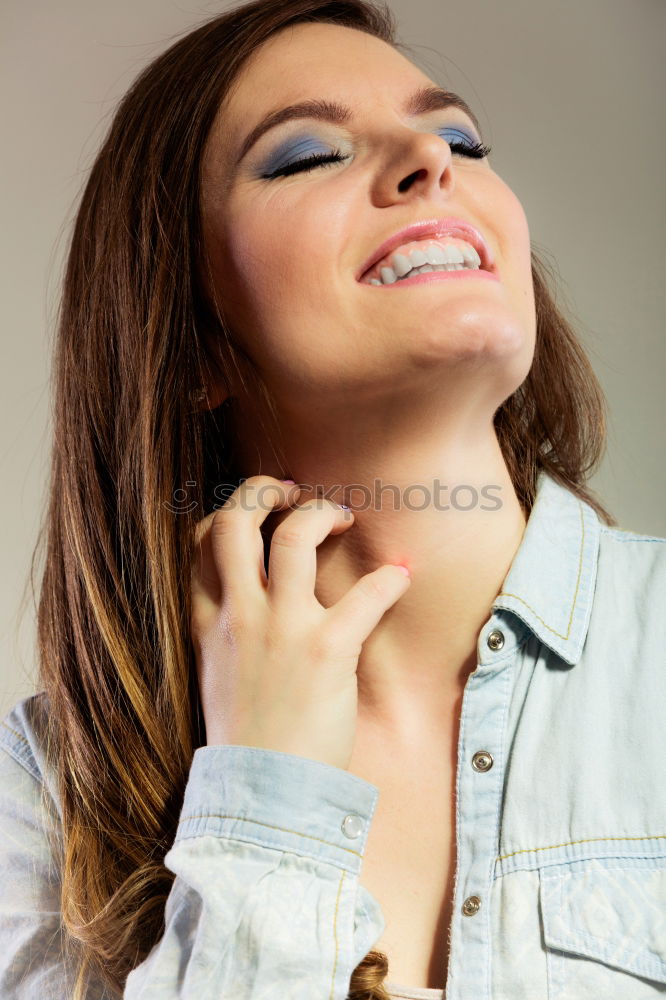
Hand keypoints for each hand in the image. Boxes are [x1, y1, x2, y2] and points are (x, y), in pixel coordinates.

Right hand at [190, 474, 410, 769]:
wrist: (260, 796)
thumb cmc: (248, 741)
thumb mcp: (218, 678)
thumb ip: (228, 634)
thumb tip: (253, 606)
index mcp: (209, 623)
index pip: (201, 544)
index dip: (228, 514)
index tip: (257, 512)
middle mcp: (239, 616)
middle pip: (236, 522)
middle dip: (263, 490)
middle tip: (292, 490)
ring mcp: (280, 629)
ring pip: (294, 536)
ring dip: (322, 514)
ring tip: (343, 516)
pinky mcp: (324, 650)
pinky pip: (363, 596)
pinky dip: (387, 580)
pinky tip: (400, 577)